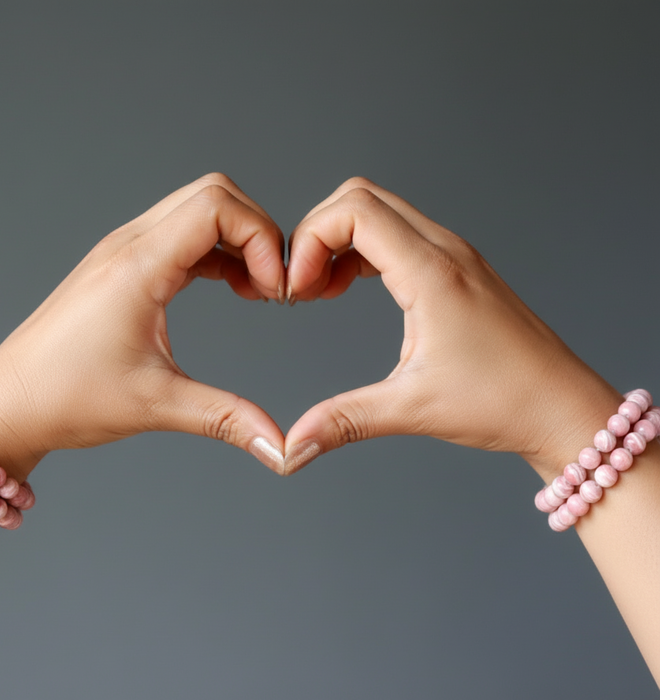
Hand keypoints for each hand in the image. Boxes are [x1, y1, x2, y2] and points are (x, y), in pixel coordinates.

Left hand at [0, 173, 286, 479]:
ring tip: (259, 290)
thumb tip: (281, 448)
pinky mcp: (126, 266)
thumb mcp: (157, 405)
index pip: (217, 208)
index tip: (277, 289)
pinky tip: (234, 288)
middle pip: (214, 195)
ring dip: (239, 242)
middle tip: (274, 286)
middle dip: (258, 233)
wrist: (8, 405)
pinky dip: (219, 253)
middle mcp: (130, 245)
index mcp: (138, 266)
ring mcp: (126, 251)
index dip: (262, 239)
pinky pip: (185, 237)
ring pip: (199, 211)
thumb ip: (228, 419)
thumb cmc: (64, 398)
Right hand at [283, 178, 620, 477]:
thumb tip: (294, 445)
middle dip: (318, 233)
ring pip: (381, 213)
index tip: (298, 290)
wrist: (561, 407)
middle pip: (362, 198)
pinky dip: (365, 252)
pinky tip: (352, 288)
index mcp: (432, 272)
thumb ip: (344, 420)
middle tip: (304, 286)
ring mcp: (454, 256)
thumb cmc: (504, 401)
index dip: (311, 240)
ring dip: (340, 241)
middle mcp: (444, 251)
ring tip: (322, 290)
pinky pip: (400, 237)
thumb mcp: (413, 408)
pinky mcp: (458, 271)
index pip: (354, 211)